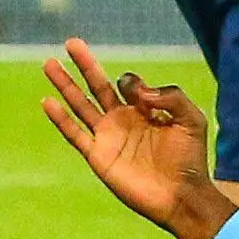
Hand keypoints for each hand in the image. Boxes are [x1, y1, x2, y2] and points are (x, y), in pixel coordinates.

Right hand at [38, 38, 225, 238]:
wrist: (181, 196)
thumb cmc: (190, 159)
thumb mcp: (191, 118)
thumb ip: (170, 95)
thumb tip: (136, 90)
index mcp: (143, 110)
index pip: (127, 83)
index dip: (133, 84)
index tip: (144, 99)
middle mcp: (122, 120)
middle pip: (97, 85)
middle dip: (84, 64)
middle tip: (71, 42)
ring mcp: (108, 138)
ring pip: (80, 105)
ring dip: (65, 84)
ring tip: (49, 63)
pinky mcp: (98, 157)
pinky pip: (74, 134)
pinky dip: (60, 119)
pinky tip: (47, 102)